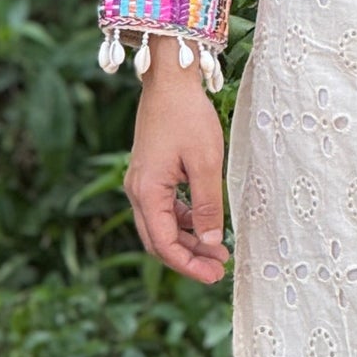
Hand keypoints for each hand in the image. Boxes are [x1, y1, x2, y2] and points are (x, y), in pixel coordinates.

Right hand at [123, 42, 229, 286]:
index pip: (164, 244)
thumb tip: (211, 242)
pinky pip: (164, 209)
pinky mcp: (150, 175)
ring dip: (188, 242)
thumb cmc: (188, 116)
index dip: (188, 265)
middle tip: (218, 269)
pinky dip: (183, 222)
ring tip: (218, 251)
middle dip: (188, 259)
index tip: (214, 275)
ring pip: (161, 227)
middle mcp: (137, 191)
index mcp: (147, 191)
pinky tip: (205, 225)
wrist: (170, 81)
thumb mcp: (206, 163)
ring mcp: (141, 183)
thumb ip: (208, 205)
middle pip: (158, 241)